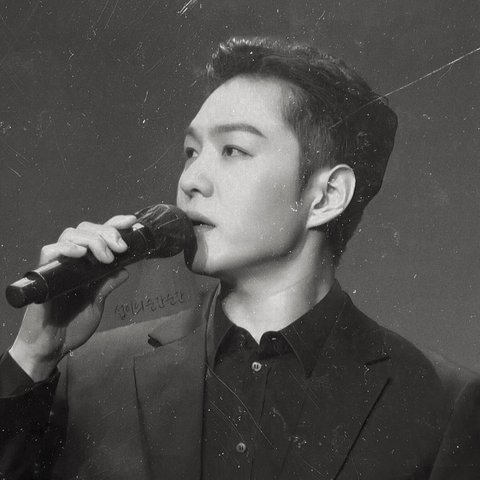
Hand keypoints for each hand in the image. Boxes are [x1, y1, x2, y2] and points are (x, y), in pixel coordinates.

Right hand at [9, 214, 136, 380]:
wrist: (53, 347)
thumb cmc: (72, 325)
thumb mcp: (98, 302)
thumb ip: (108, 285)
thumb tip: (126, 269)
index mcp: (86, 265)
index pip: (98, 234)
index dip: (114, 224)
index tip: (131, 222)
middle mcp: (72, 261)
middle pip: (86, 229)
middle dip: (107, 232)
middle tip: (120, 248)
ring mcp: (58, 266)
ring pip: (70, 234)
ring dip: (92, 240)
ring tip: (106, 258)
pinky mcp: (44, 275)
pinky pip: (49, 251)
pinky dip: (67, 248)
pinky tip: (80, 254)